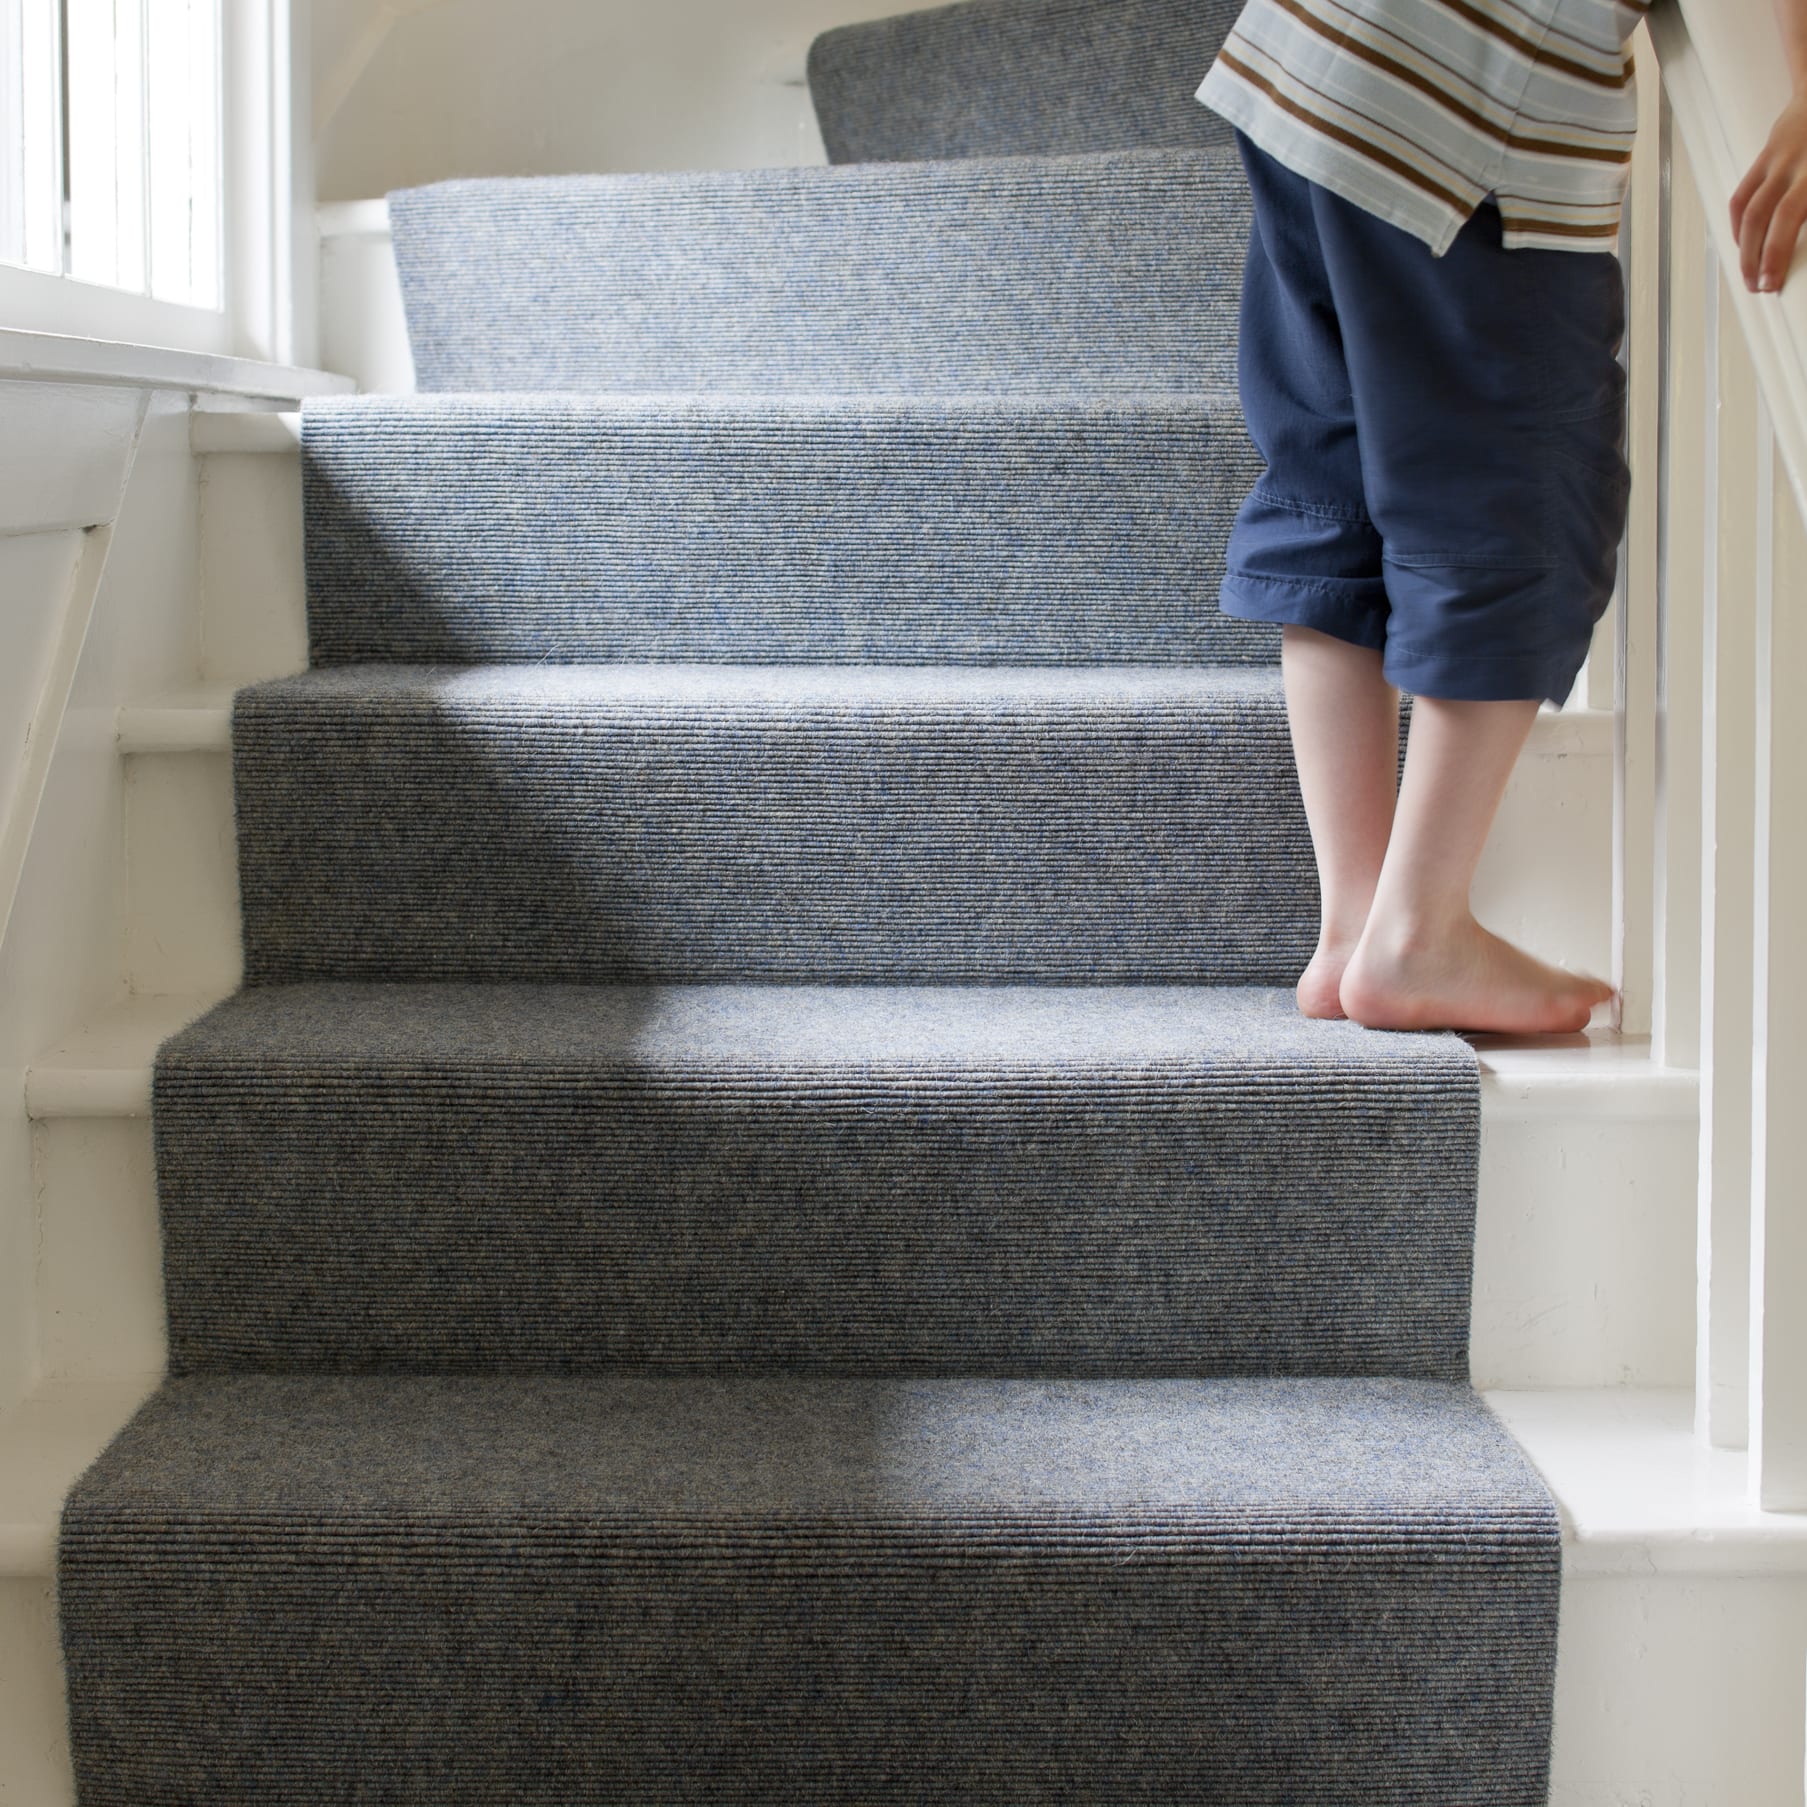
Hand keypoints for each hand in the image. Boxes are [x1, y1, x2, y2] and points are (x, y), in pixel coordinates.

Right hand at [1731, 93, 1806, 290]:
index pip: (1788, 218)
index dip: (1776, 253)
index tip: (1773, 282)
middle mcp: (1794, 164)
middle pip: (1763, 218)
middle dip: (1756, 258)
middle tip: (1758, 288)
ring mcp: (1776, 159)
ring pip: (1748, 210)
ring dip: (1744, 246)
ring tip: (1748, 274)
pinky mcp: (1765, 156)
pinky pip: (1742, 195)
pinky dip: (1739, 224)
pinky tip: (1743, 244)